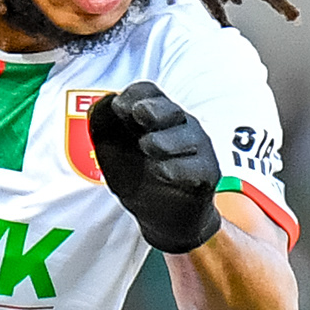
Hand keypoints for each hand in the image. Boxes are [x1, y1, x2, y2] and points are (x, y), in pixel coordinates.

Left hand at [84, 79, 224, 252]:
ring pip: (188, 136)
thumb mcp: (109, 147)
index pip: (147, 92)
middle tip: (139, 114)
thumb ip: (102, 121)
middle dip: (154, 109)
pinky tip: (162, 171)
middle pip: (170, 108)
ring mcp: (197, 148)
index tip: (118, 108)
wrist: (158, 217)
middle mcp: (179, 125)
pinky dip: (178, 168)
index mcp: (154, 114)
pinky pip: (197, 167)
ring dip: (164, 140)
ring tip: (147, 147)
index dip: (133, 95)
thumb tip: (107, 102)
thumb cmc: (136, 175)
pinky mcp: (207, 174)